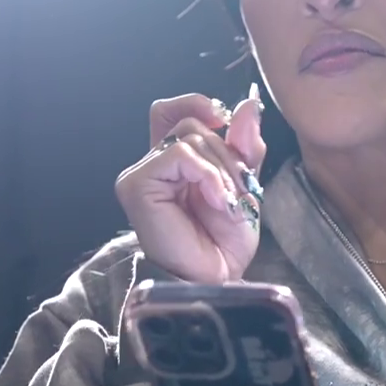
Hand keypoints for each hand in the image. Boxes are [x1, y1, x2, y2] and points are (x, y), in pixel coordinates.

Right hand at [115, 91, 266, 283]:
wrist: (215, 280)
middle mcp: (154, 165)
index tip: (224, 120)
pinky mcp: (137, 184)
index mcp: (175, 163)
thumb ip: (244, 147)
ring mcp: (142, 174)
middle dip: (228, 155)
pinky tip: (218, 202)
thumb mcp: (243, 187)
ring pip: (190, 138)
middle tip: (241, 192)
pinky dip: (208, 175)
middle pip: (192, 124)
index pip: (174, 111)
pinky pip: (179, 155)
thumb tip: (249, 104)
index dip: (198, 104)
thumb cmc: (223, 244)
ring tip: (229, 204)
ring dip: (222, 170)